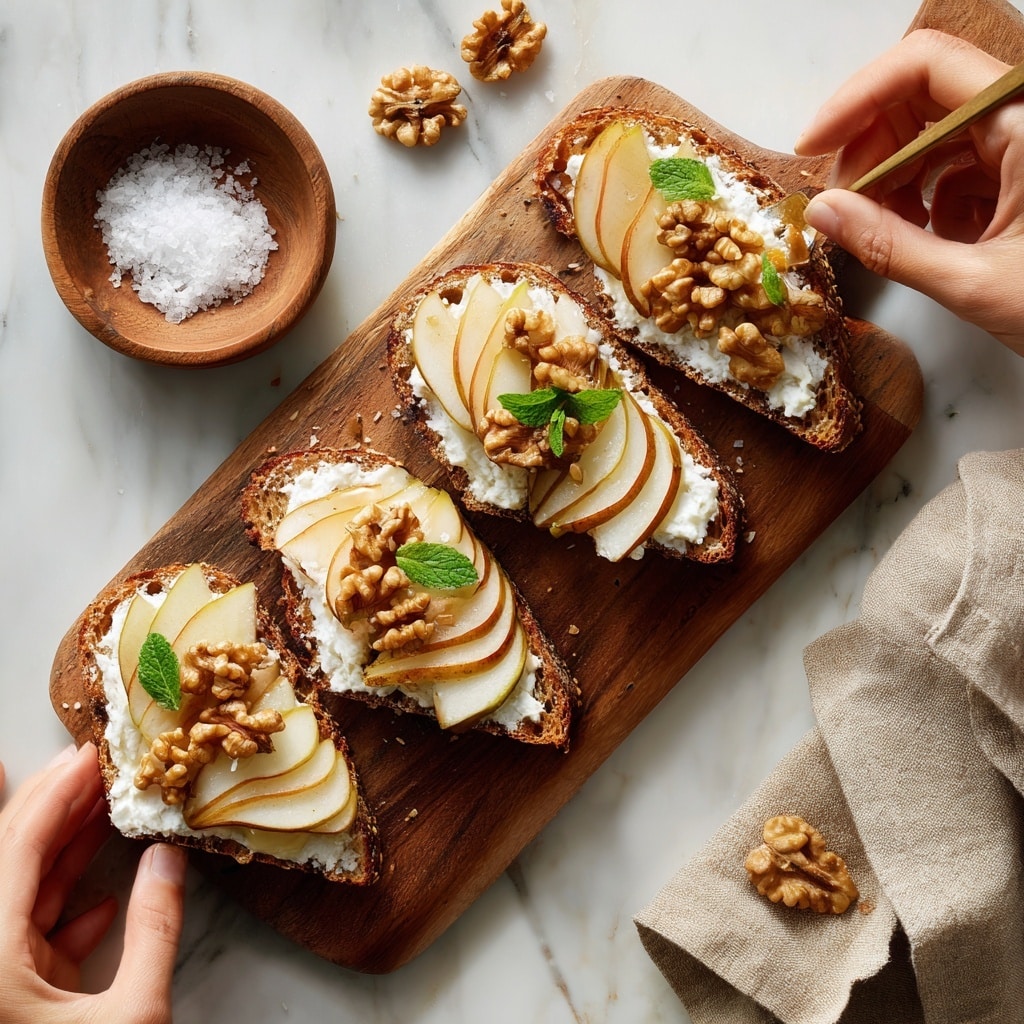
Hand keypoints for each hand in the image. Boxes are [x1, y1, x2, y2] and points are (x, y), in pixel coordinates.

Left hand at [0, 742, 186, 1023]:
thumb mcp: (132, 1018)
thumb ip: (154, 929)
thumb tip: (169, 859)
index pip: (16, 850)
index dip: (55, 794)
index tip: (88, 754)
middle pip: (10, 863)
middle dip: (52, 810)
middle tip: (93, 767)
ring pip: (20, 898)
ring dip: (63, 855)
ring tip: (106, 812)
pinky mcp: (8, 1001)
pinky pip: (29, 939)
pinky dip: (66, 911)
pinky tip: (104, 896)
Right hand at [795, 29, 1023, 355]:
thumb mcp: (975, 283)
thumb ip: (891, 248)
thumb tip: (822, 215)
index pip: (926, 66)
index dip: (857, 99)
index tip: (814, 147)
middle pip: (921, 100)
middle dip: (869, 150)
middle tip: (841, 208)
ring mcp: (1023, 149)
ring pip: (933, 138)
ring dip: (891, 182)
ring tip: (880, 233)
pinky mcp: (1020, 179)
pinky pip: (955, 170)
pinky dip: (923, 203)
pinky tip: (921, 241)